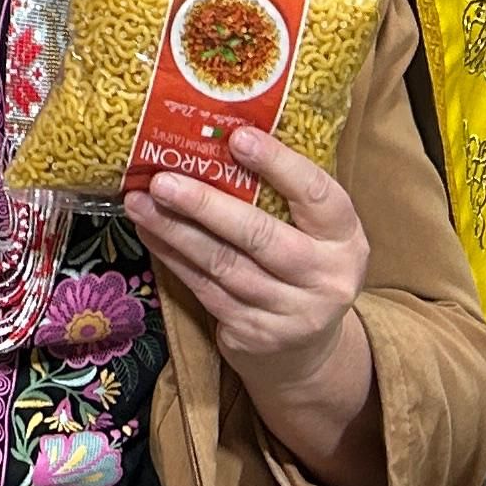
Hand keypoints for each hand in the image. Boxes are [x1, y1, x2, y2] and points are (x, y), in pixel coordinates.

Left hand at [133, 127, 383, 485]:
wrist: (305, 353)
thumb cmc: (300, 265)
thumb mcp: (311, 232)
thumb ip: (282, 194)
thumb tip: (216, 133)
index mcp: (346, 238)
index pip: (318, 195)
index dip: (279, 165)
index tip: (238, 137)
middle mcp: (326, 278)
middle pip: (261, 237)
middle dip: (206, 205)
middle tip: (163, 179)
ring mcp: (291, 312)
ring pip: (223, 265)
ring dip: (175, 231)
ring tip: (139, 201)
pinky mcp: (254, 334)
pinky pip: (205, 289)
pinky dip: (172, 257)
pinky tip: (150, 231)